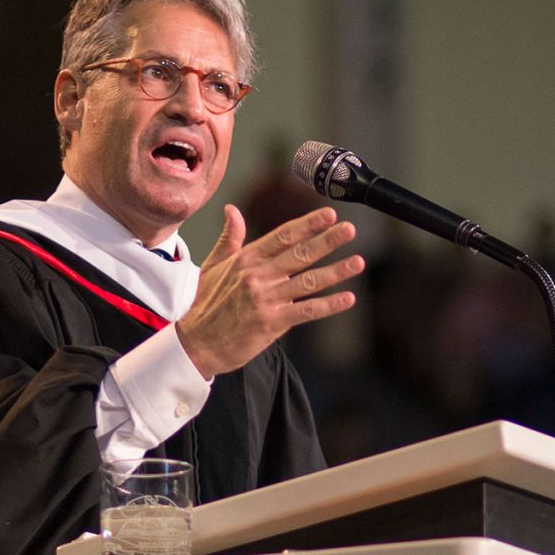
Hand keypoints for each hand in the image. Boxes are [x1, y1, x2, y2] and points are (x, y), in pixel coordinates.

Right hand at [176, 206, 361, 377]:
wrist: (196, 343)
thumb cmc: (206, 305)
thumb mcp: (214, 266)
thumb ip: (229, 238)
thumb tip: (232, 210)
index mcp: (246, 259)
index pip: (283, 236)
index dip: (308, 224)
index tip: (328, 214)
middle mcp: (257, 275)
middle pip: (299, 254)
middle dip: (327, 240)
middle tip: (350, 229)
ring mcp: (265, 299)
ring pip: (308, 281)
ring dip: (336, 271)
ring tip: (358, 261)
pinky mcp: (272, 322)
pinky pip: (306, 311)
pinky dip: (329, 305)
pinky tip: (347, 298)